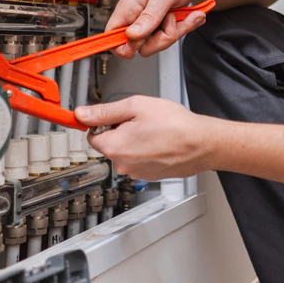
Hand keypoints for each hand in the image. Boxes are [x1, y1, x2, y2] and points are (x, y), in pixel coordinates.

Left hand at [75, 96, 216, 179]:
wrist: (201, 144)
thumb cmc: (175, 125)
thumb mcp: (136, 106)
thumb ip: (105, 111)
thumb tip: (82, 114)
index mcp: (114, 146)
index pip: (92, 135)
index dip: (103, 122)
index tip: (114, 116)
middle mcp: (122, 164)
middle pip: (109, 144)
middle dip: (120, 131)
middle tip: (141, 120)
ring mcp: (136, 173)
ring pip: (125, 153)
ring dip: (133, 141)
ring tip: (154, 131)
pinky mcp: (148, 176)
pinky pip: (138, 160)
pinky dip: (145, 151)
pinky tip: (159, 141)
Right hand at [106, 0, 206, 58]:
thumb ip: (149, 15)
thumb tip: (131, 35)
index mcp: (129, 7)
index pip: (111, 35)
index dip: (123, 46)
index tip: (141, 41)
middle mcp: (137, 17)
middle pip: (141, 47)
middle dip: (162, 38)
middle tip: (171, 18)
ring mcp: (150, 23)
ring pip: (159, 43)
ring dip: (178, 30)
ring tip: (183, 13)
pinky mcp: (162, 25)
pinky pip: (171, 37)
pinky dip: (185, 27)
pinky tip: (190, 15)